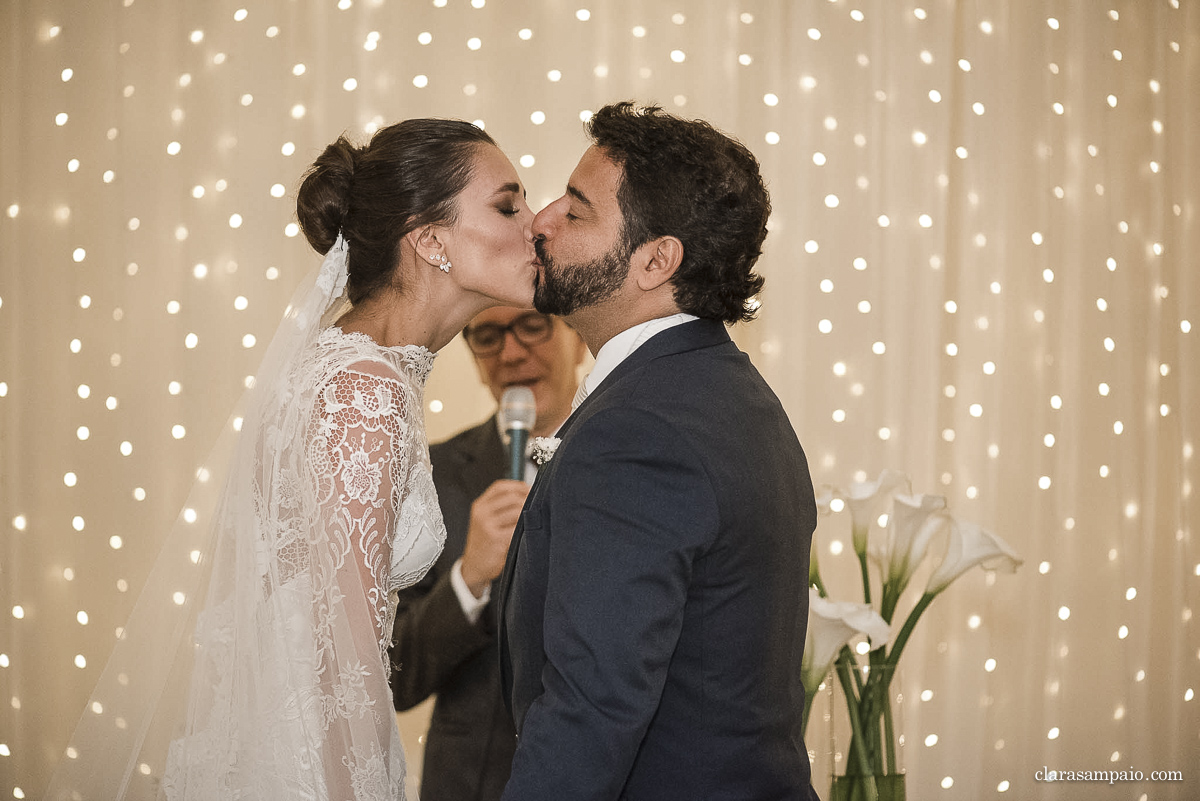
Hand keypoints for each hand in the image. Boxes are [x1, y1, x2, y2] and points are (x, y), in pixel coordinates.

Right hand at [459, 479, 529, 597]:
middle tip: (536, 508)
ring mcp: (487, 525)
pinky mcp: (495, 539)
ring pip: (517, 511)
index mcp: (479, 505)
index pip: (500, 487)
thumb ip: (501, 507)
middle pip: (512, 497)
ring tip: (531, 523)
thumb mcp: (487, 520)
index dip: (518, 486)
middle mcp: (481, 513)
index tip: (530, 490)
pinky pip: (517, 528)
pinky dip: (524, 530)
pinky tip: (526, 535)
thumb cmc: (486, 542)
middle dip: (527, 501)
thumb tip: (529, 493)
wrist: (474, 566)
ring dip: (528, 516)